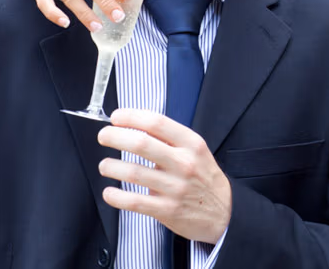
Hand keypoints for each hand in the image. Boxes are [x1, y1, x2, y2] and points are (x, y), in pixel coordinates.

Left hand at [98, 108, 231, 243]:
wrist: (224, 211)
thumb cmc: (205, 178)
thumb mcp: (197, 151)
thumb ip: (171, 139)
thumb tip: (137, 126)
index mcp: (192, 144)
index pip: (157, 123)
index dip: (131, 117)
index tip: (117, 117)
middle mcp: (184, 163)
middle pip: (141, 144)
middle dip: (115, 136)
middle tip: (104, 136)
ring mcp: (175, 187)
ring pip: (133, 173)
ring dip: (111, 166)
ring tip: (105, 165)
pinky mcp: (166, 210)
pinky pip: (134, 201)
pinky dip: (116, 196)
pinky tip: (109, 191)